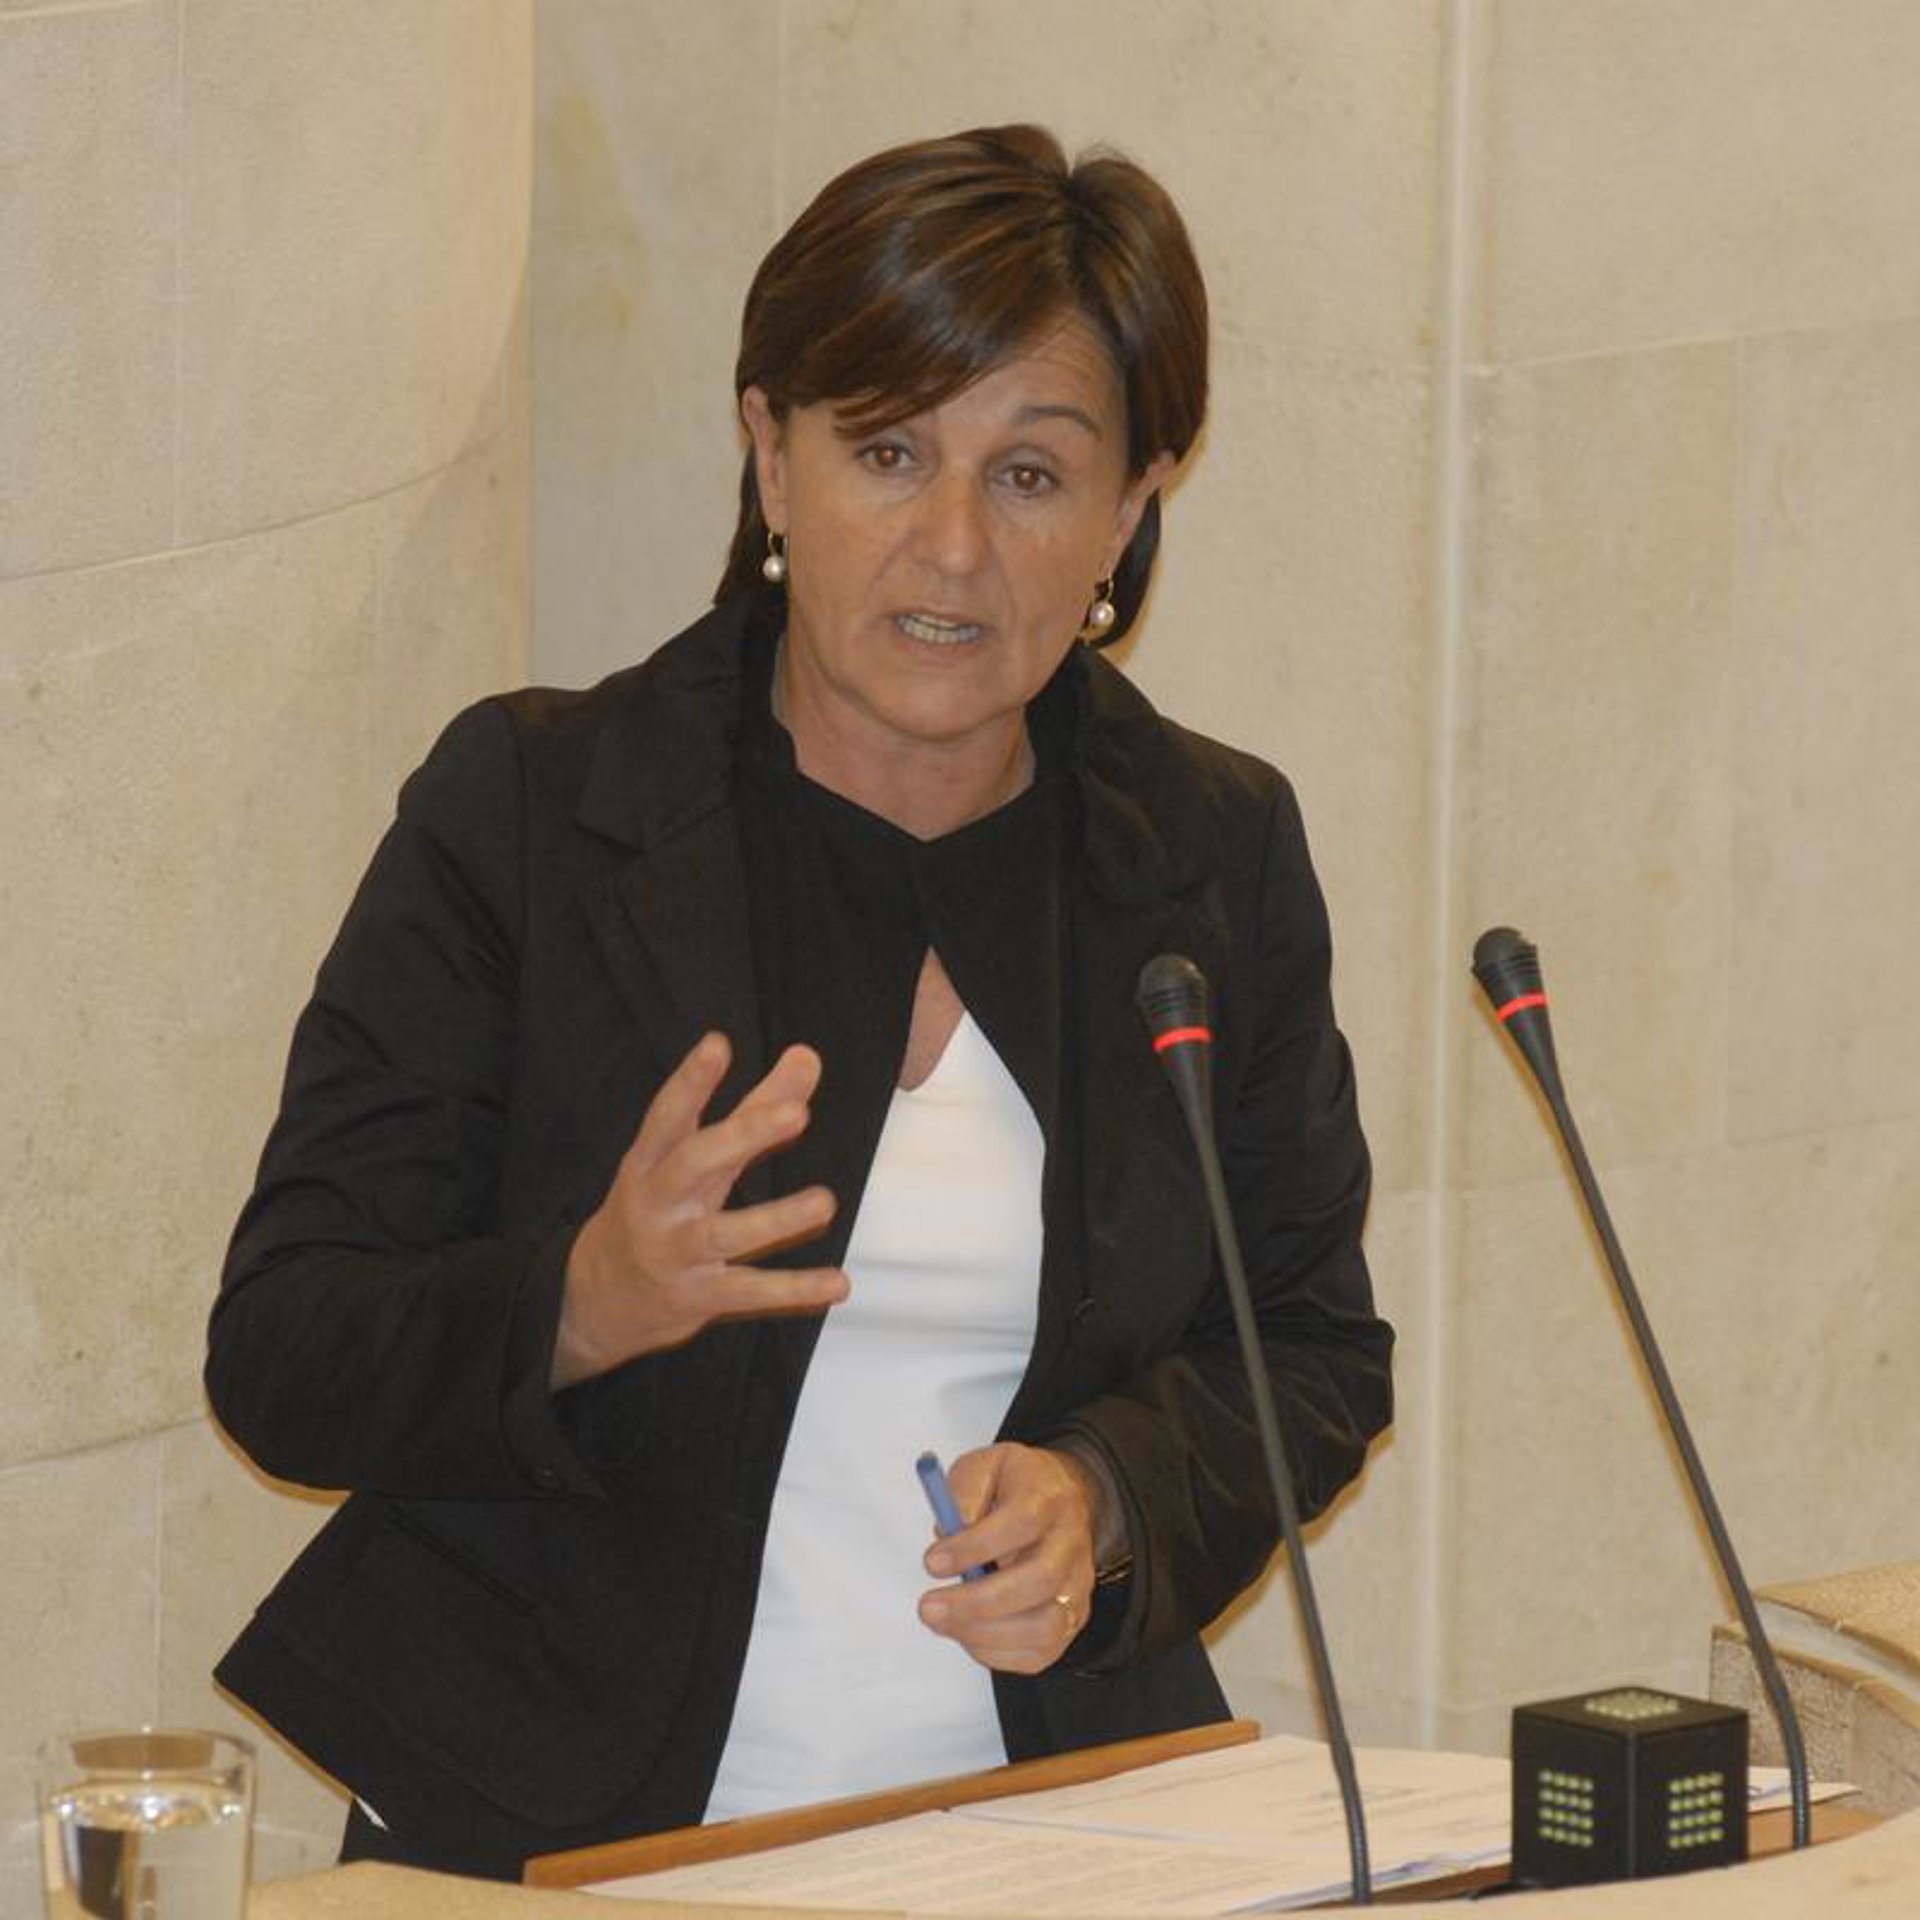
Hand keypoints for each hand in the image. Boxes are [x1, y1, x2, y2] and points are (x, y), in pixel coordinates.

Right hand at [551, 1033, 845, 1386]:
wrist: (595, 1298)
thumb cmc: (658, 1207)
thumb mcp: (691, 1156)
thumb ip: (755, 1106)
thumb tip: (808, 1055)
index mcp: (650, 1161)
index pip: (667, 1115)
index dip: (690, 1080)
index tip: (717, 1044)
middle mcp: (658, 1204)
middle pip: (694, 1164)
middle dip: (743, 1135)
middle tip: (797, 1113)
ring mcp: (675, 1253)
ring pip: (724, 1234)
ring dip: (777, 1218)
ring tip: (825, 1201)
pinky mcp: (697, 1297)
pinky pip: (749, 1292)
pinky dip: (794, 1290)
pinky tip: (838, 1283)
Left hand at [916, 1443, 1097, 1673]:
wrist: (1063, 1499)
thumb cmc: (1016, 1488)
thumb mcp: (985, 1466)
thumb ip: (964, 1490)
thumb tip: (949, 1532)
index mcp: (1048, 1498)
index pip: (1022, 1523)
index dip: (975, 1547)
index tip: (932, 1561)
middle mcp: (1070, 1545)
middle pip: (1040, 1580)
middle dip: (977, 1602)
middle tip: (929, 1606)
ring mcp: (1076, 1586)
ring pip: (1046, 1626)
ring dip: (986, 1633)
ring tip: (944, 1622)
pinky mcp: (1071, 1620)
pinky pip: (1040, 1653)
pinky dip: (997, 1653)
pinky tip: (968, 1632)